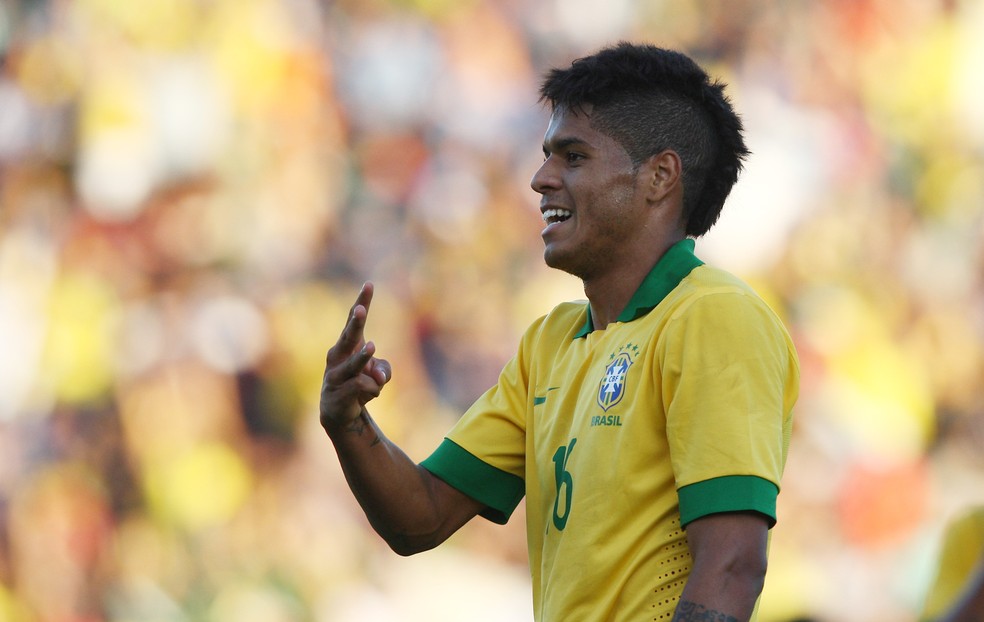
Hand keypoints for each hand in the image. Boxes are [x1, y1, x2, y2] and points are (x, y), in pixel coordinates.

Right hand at [320, 282, 391, 430]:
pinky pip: (366, 386)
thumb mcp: (378, 375)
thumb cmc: (359, 385)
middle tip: (361, 310)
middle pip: (349, 336)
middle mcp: (338, 355)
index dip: (363, 302)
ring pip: (356, 363)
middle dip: (355, 323)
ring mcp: (336, 374)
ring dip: (364, 357)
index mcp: (348, 344)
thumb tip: (376, 377)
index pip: (355, 319)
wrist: (339, 414)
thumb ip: (383, 371)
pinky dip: (374, 391)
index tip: (369, 284)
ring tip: (372, 346)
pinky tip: (364, 398)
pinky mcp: (338, 391)